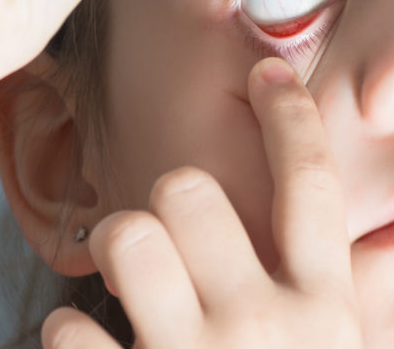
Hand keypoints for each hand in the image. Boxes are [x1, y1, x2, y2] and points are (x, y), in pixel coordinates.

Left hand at [41, 58, 364, 348]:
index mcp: (324, 310)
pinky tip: (96, 343)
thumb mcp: (326, 347)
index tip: (267, 72)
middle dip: (171, 199)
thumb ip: (311, 292)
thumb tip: (286, 225)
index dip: (290, 114)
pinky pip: (67, 327)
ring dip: (118, 247)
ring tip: (128, 274)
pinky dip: (71, 332)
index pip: (312, 183)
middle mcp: (262, 327)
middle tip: (170, 229)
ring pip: (126, 235)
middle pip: (190, 188)